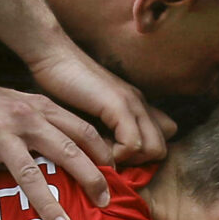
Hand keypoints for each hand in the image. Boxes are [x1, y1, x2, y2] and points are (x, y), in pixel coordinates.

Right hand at [0, 74, 113, 219]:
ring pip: (29, 173)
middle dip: (90, 179)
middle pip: (67, 151)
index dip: (103, 154)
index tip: (117, 177)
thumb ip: (46, 121)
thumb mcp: (21, 102)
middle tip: (104, 205)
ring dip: (47, 204)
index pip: (82, 131)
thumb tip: (74, 148)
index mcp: (41, 108)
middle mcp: (25, 119)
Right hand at [23, 43, 171, 169]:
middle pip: (162, 149)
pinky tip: (95, 147)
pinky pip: (132, 144)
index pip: (164, 138)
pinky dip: (116, 155)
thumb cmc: (64, 85)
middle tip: (110, 159)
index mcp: (137, 105)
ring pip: (154, 150)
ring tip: (101, 154)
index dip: (142, 156)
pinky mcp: (118, 104)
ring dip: (127, 161)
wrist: (54, 56)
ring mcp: (133, 103)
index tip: (115, 158)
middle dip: (137, 163)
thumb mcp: (92, 110)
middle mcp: (140, 104)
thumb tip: (106, 157)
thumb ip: (104, 128)